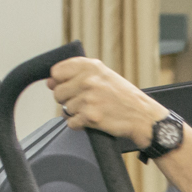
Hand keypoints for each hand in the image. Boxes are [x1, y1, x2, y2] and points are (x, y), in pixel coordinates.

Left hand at [49, 57, 165, 145]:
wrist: (142, 116)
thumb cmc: (123, 97)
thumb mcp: (104, 76)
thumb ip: (77, 75)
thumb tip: (49, 82)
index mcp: (90, 66)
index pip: (56, 71)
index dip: (59, 81)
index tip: (69, 86)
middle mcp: (88, 80)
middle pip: (57, 92)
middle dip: (67, 99)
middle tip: (85, 101)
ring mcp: (88, 98)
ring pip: (65, 109)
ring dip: (76, 113)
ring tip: (94, 110)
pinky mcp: (90, 117)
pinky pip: (71, 123)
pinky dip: (80, 124)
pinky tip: (94, 120)